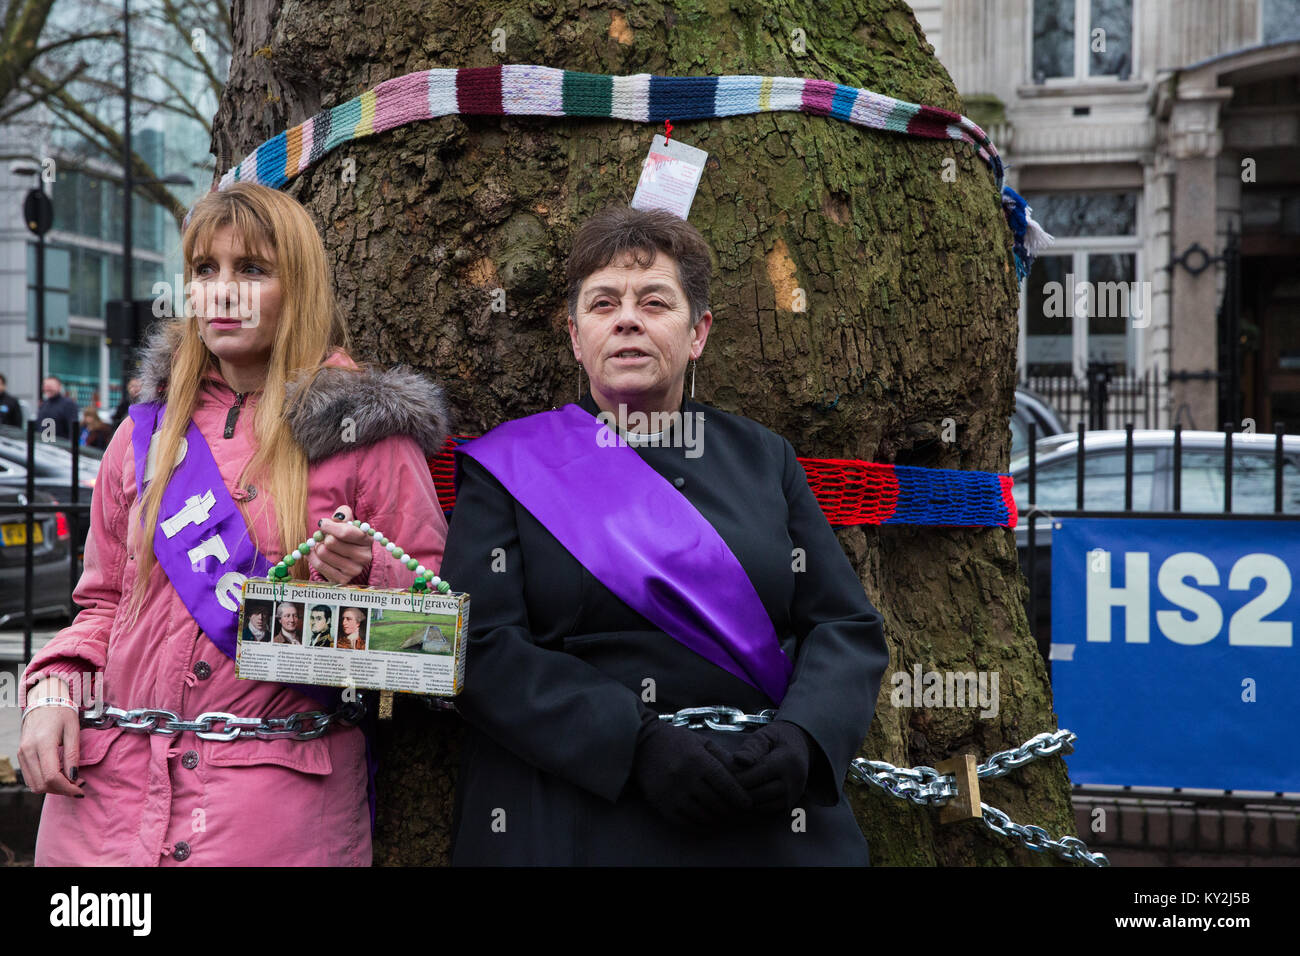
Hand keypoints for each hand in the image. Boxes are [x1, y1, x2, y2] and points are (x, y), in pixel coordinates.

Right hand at [17, 680, 84, 797]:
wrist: (44, 700)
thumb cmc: (62, 712)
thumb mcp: (73, 730)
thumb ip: (73, 754)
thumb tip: (74, 777)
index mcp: (43, 743)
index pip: (52, 777)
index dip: (67, 788)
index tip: (81, 790)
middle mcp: (28, 751)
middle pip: (42, 784)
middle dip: (62, 790)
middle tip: (79, 785)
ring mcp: (22, 754)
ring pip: (34, 784)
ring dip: (53, 788)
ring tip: (70, 781)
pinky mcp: (21, 755)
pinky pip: (30, 778)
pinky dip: (44, 782)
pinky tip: (58, 776)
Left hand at [309, 505, 372, 584]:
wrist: (349, 559)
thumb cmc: (347, 537)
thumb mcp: (348, 523)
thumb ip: (343, 514)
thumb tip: (336, 517)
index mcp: (367, 540)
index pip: (346, 532)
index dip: (330, 526)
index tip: (322, 523)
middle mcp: (364, 557)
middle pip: (331, 542)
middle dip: (323, 537)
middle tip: (323, 537)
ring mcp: (354, 570)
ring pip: (323, 553)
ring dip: (317, 546)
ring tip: (322, 545)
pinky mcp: (342, 580)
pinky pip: (319, 565)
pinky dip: (312, 557)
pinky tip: (314, 553)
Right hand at [631, 705, 751, 826]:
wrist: (641, 745)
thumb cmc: (676, 741)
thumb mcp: (701, 742)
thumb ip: (723, 757)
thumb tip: (745, 773)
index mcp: (697, 759)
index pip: (725, 784)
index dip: (739, 797)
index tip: (748, 804)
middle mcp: (684, 777)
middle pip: (716, 803)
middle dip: (731, 810)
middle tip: (738, 813)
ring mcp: (671, 793)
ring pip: (703, 815)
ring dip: (717, 819)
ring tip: (725, 817)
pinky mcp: (661, 805)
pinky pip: (686, 822)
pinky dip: (700, 824)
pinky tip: (707, 820)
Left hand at [730, 720, 812, 814]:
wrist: (801, 749)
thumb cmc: (777, 740)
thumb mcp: (765, 736)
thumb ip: (752, 747)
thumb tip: (738, 759)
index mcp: (787, 762)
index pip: (755, 775)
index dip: (734, 775)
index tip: (720, 771)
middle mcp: (793, 783)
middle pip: (757, 794)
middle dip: (736, 790)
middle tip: (721, 784)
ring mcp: (792, 797)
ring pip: (761, 807)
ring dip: (743, 801)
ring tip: (730, 790)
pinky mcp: (789, 807)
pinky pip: (766, 813)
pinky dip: (753, 808)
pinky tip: (743, 797)